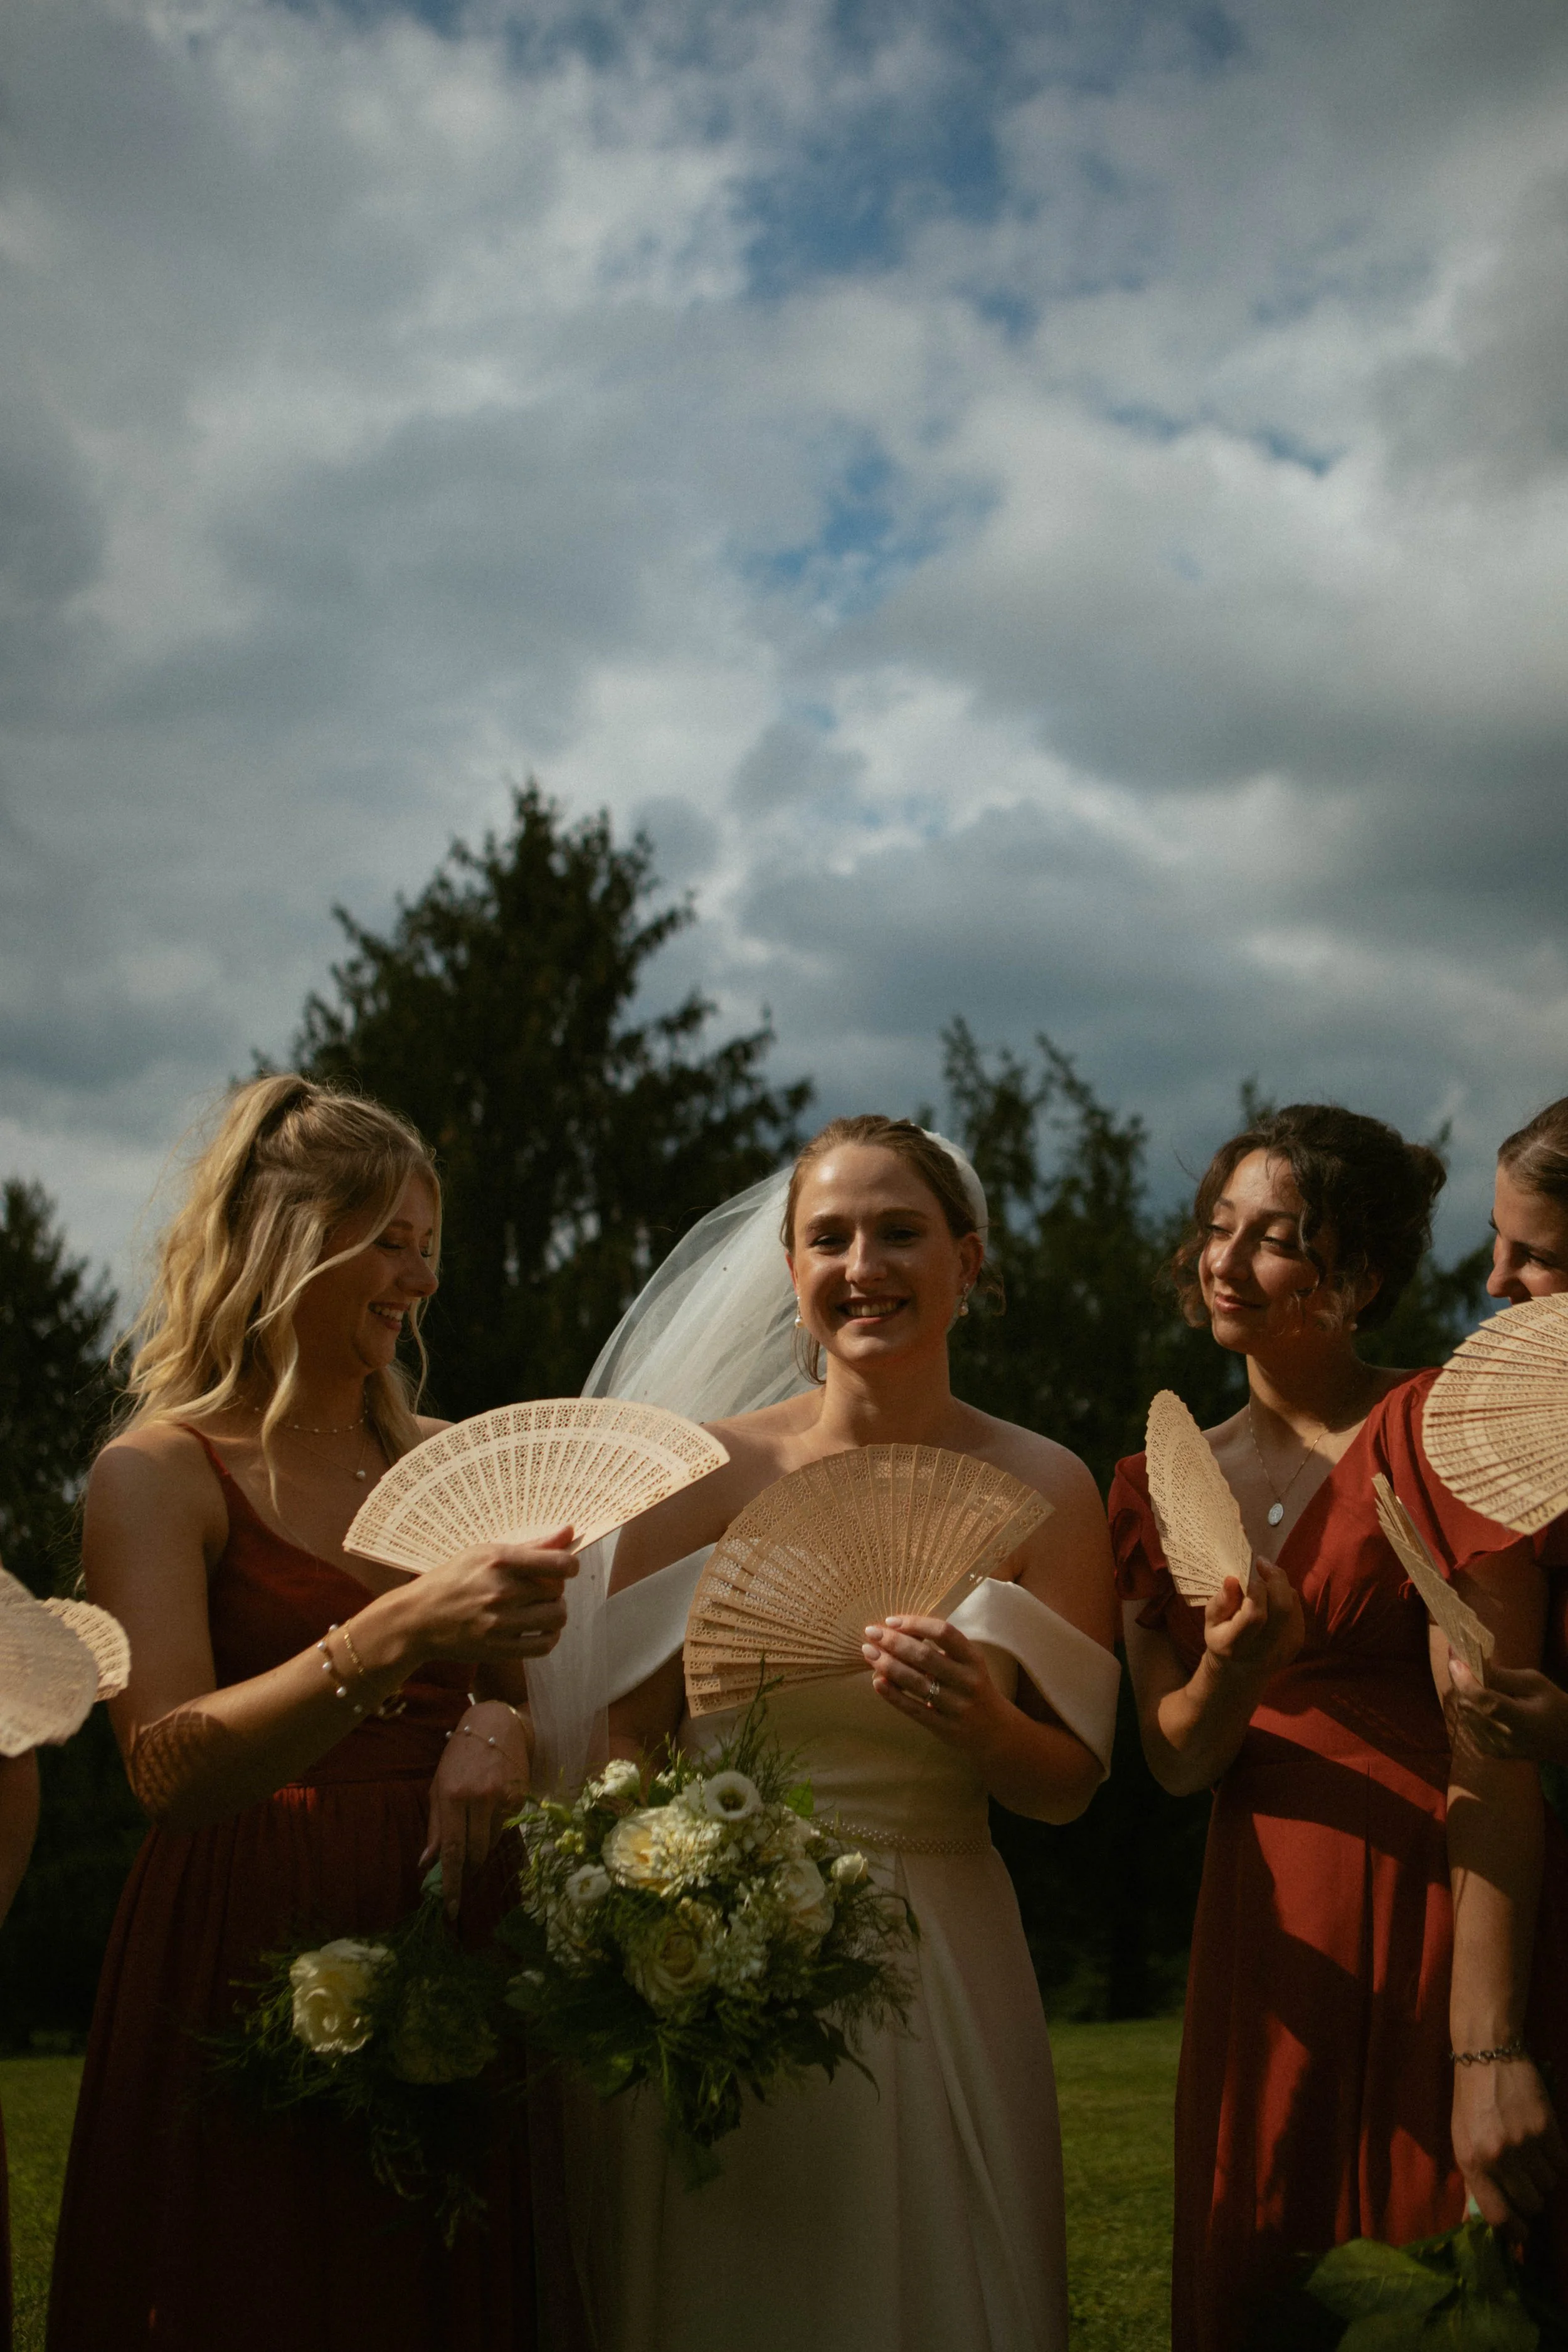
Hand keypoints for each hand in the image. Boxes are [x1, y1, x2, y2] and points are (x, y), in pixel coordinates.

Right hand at [406, 1529, 575, 1664]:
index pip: (559, 1564)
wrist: (418, 1618)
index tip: (565, 1568)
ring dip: (555, 1612)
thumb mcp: (485, 1553)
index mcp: (500, 1561)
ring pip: (557, 1617)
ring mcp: (500, 1623)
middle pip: (558, 1590)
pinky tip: (539, 1629)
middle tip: (541, 1588)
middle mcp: (502, 1591)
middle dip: (555, 1588)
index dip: (570, 1566)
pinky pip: (544, 1645)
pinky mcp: (499, 1649)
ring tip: (541, 1608)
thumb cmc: (452, 1580)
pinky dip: (549, 1637)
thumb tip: (569, 1531)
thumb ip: (531, 1546)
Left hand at [420, 1700, 530, 1916]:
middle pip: (474, 1852)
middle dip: (467, 1870)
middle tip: (462, 1878)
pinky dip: (495, 1830)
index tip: (450, 1909)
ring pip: (491, 1843)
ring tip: (475, 1830)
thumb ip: (435, 1827)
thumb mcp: (439, 1787)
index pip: (451, 1850)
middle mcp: (478, 1799)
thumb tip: (426, 1864)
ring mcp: (502, 1799)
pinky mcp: (520, 1799)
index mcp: (452, 1797)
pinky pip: (505, 1828)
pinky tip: (491, 1810)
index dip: (451, 1883)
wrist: (496, 1725)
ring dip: (481, 1848)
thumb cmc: (460, 1758)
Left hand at [862, 1615, 1003, 1749]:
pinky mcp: (944, 1727)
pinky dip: (892, 1694)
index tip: (891, 1621)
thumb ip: (941, 1649)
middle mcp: (967, 1680)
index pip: (944, 1632)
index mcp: (973, 1658)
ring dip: (888, 1665)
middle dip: (893, 1642)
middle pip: (925, 1656)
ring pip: (916, 1682)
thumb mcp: (967, 1664)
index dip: (915, 1623)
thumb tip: (897, 1632)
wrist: (994, 1730)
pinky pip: (913, 1708)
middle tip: (871, 1633)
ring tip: (868, 1652)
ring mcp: (956, 1705)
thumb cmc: (972, 1687)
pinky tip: (876, 1682)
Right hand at [1202, 1558, 1303, 1681]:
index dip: (1253, 1590)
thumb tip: (1233, 1579)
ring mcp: (1286, 1646)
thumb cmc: (1221, 1639)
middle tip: (1261, 1564)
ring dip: (1278, 1585)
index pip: (1255, 1614)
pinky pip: (1296, 1606)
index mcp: (1238, 1646)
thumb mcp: (1210, 1623)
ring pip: (1291, 1602)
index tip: (1243, 1576)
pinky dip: (1284, 1594)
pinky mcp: (1298, 1640)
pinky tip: (1270, 1596)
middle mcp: (1266, 1649)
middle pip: (1282, 1607)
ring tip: (1262, 1581)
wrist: (1242, 1670)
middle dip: (1274, 1579)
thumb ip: (1220, 1602)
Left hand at [1449, 1657, 1567, 1765]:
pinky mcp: (1491, 1752)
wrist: (1564, 1741)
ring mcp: (1497, 1749)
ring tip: (1477, 1681)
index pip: (1487, 1702)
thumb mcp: (1536, 1684)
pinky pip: (1469, 1724)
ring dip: (1465, 1694)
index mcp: (1523, 1722)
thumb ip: (1503, 1676)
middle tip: (1462, 1662)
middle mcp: (1506, 1739)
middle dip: (1462, 1682)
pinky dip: (1471, 1708)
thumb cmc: (1554, 1707)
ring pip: (1465, 1713)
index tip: (1455, 1660)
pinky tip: (1483, 1701)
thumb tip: (1472, 1664)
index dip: (1467, 1681)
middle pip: (1470, 1706)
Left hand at [1452, 2056, 1565, 2228]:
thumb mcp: (1461, 2142)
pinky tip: (1543, 2142)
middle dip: (1531, 2198)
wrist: (1486, 2055)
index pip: (1498, 2217)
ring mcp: (1524, 2143)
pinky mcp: (1547, 2129)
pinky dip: (1557, 2159)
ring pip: (1549, 2185)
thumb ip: (1473, 2182)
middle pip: (1531, 2204)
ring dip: (1544, 2176)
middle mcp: (1497, 2157)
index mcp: (1472, 2162)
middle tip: (1525, 2179)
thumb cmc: (1470, 2101)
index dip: (1515, 2231)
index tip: (1523, 2233)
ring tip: (1530, 2153)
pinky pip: (1562, 2164)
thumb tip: (1473, 2222)